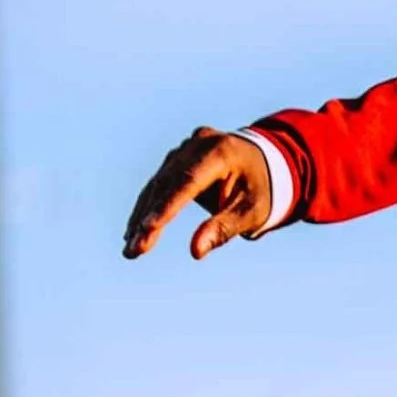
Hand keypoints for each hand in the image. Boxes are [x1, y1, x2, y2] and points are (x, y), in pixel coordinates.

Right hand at [123, 128, 275, 260]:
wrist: (265, 163)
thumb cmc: (262, 190)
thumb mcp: (252, 211)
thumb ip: (224, 228)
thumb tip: (196, 252)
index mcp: (222, 152)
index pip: (189, 181)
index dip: (167, 207)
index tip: (148, 229)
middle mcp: (199, 144)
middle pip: (168, 184)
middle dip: (149, 219)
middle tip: (134, 251)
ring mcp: (185, 148)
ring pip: (158, 185)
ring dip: (142, 217)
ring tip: (131, 249)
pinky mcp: (176, 158)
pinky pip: (158, 184)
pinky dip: (148, 208)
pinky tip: (135, 231)